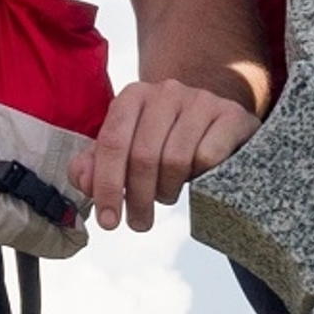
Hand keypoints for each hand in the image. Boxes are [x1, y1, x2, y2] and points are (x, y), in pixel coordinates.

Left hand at [80, 77, 257, 229]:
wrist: (216, 121)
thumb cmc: (165, 140)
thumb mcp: (129, 149)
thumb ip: (97, 164)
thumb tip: (82, 180)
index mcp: (133, 96)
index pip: (112, 143)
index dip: (106, 186)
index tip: (108, 221)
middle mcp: (166, 91)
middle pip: (143, 156)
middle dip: (138, 198)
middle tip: (139, 222)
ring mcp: (201, 100)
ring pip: (175, 160)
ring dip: (168, 190)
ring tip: (167, 196)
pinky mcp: (231, 115)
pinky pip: (207, 157)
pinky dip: (199, 177)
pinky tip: (197, 178)